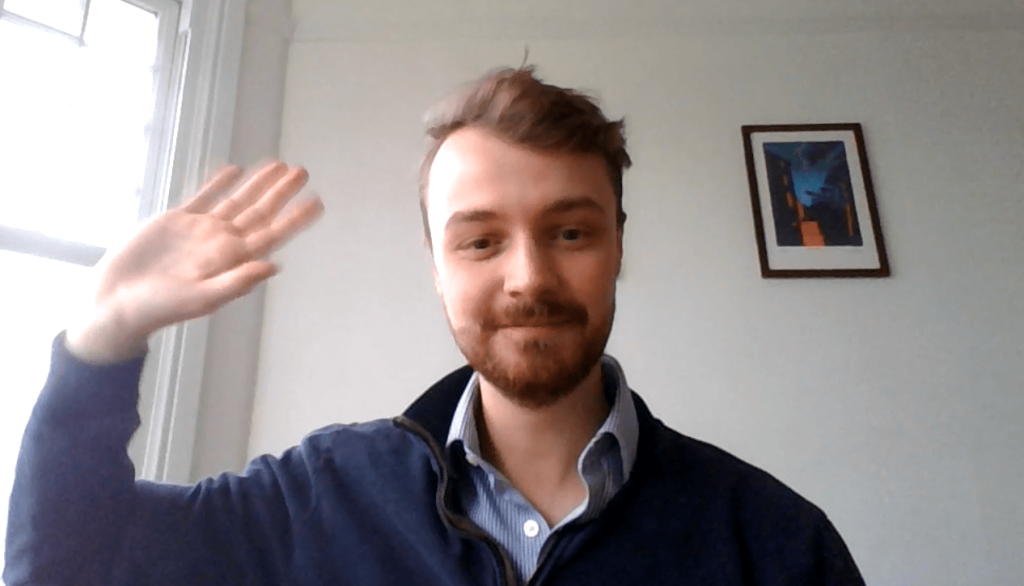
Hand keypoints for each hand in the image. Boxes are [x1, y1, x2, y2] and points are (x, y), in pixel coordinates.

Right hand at [66, 161, 323, 363]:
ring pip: (236, 200)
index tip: (317, 202)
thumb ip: (238, 281)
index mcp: (232, 260)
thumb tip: (274, 266)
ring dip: (257, 183)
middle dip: (281, 192)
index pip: (272, 234)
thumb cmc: (159, 308)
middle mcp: (220, 243)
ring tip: (279, 165)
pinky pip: (203, 196)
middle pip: (259, 211)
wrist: (117, 301)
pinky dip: (219, 183)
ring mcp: (199, 230)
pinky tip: (234, 171)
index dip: (295, 219)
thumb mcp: (202, 297)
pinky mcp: (175, 222)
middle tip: (303, 172)